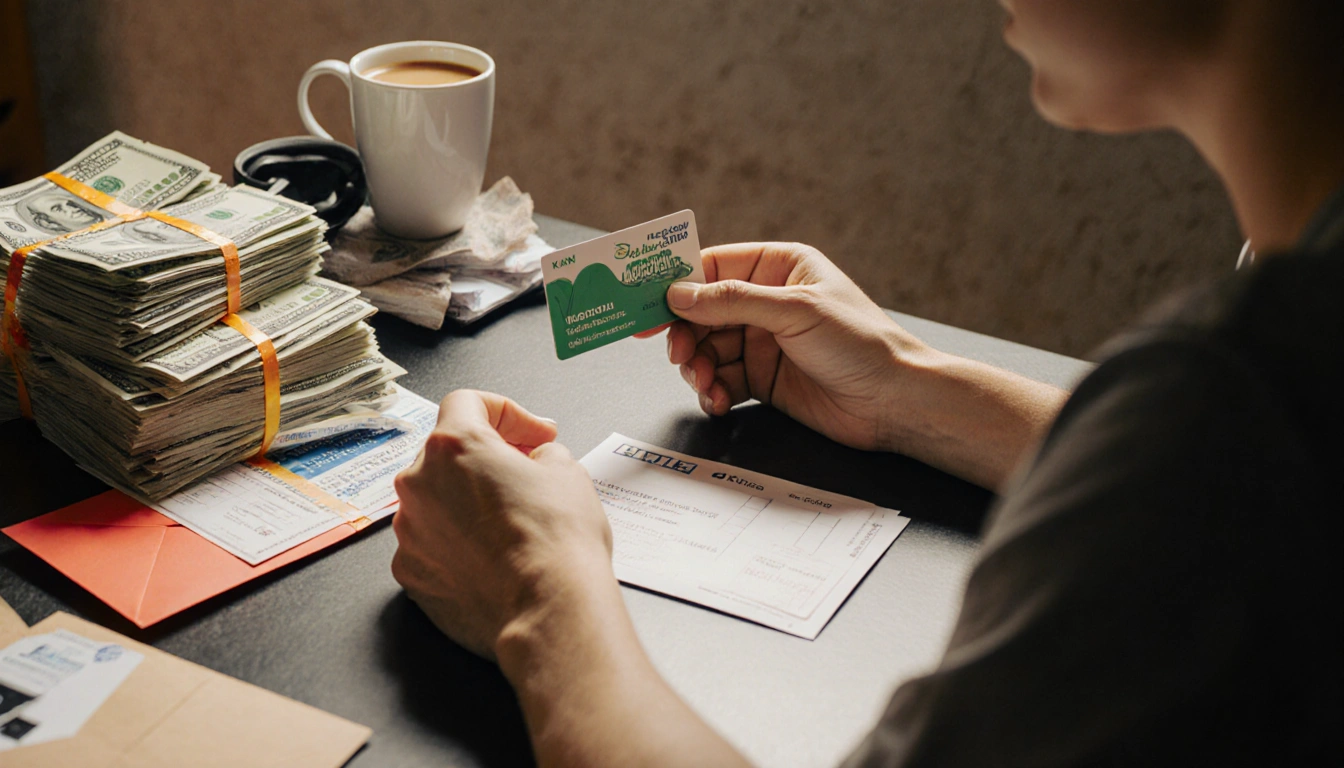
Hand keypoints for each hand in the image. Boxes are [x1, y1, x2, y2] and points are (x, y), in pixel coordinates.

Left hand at [391, 390, 616, 658]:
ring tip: (511, 523)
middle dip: (486, 458)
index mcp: (452, 446)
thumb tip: (531, 462)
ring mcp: (408, 532)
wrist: (547, 610)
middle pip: (447, 453)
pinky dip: (457, 545)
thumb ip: (539, 453)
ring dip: (468, 502)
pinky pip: (431, 545)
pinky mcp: (410, 575)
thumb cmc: (557, 541)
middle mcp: (418, 483)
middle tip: (526, 474)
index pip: (467, 402)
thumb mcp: (567, 471)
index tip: (533, 434)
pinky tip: (492, 558)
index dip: (507, 413)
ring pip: (436, 501)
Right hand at [656, 242, 928, 451]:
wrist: (895, 402)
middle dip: (685, 334)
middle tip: (679, 355)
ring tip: (706, 383)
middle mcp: (767, 301)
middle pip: (702, 311)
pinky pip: (721, 380)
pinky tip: (717, 400)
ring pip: (707, 348)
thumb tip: (679, 294)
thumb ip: (733, 302)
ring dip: (697, 367)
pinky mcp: (763, 379)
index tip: (644, 303)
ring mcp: (763, 341)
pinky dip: (712, 390)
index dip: (676, 283)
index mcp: (778, 267)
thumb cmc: (861, 344)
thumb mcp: (795, 312)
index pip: (712, 266)